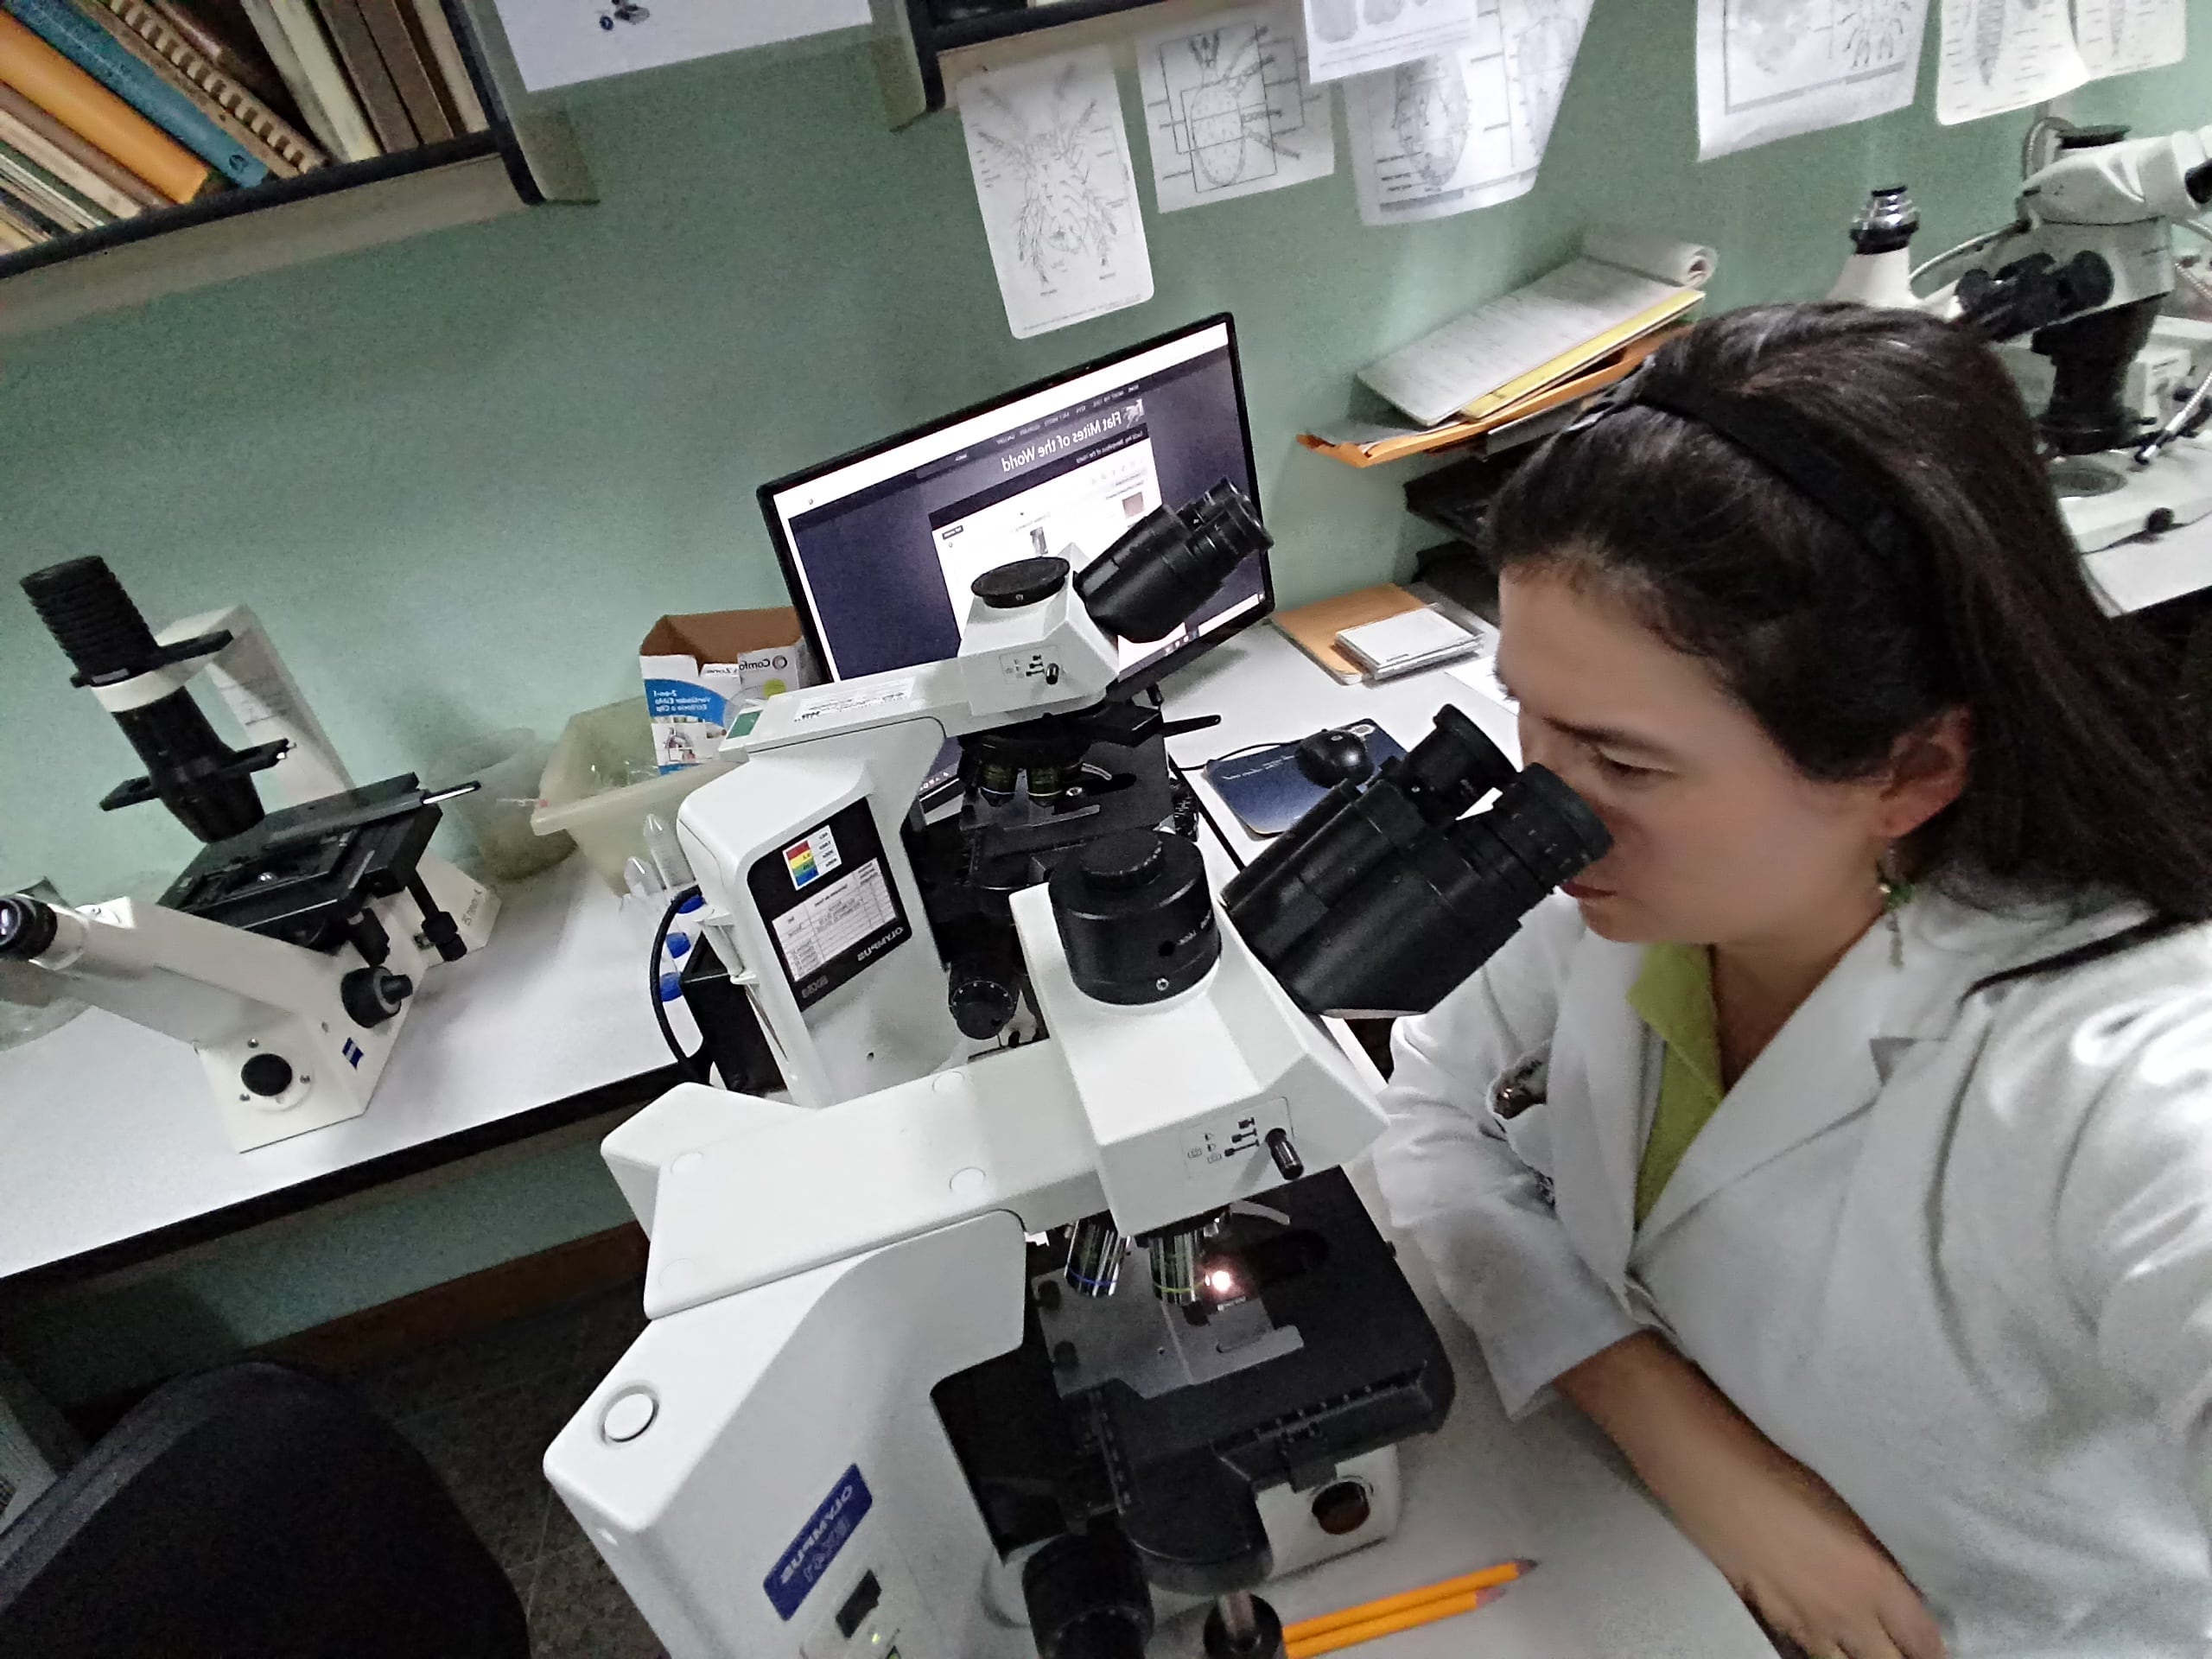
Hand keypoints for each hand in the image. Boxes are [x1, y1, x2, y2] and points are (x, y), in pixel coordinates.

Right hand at [1659, 1426, 1946, 1658]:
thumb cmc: (1783, 1477)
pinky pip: (1808, 1651)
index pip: (1925, 1643)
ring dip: (1861, 1658)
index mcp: (1877, 1584)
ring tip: (1866, 1648)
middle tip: (1907, 1652)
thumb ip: (1880, 1561)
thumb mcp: (1852, 1514)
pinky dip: (1823, 1649)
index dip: (1936, 1652)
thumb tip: (1898, 1585)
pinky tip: (1824, 1638)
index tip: (1938, 1650)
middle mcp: (1847, 1616)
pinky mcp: (1772, 1619)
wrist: (1716, 1480)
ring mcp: (1806, 1625)